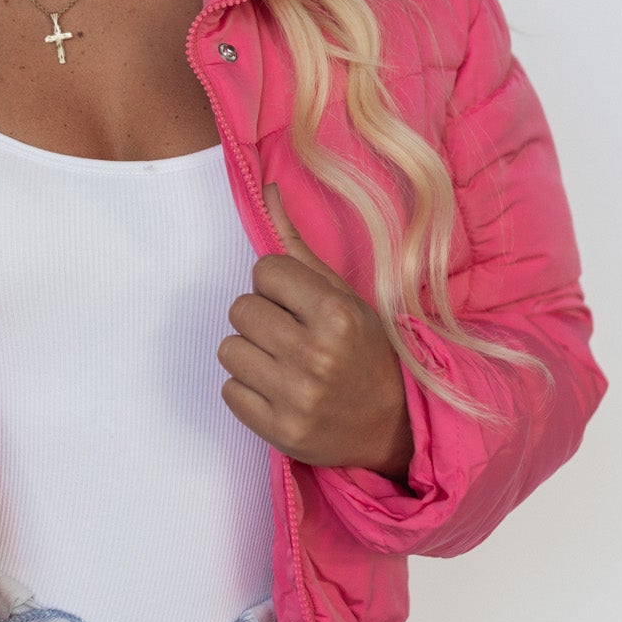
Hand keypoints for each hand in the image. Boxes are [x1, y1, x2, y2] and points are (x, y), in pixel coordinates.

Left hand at [217, 183, 414, 481]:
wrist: (392, 426)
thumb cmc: (365, 351)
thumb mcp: (344, 295)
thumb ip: (298, 245)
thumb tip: (266, 190)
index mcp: (336, 316)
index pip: (264, 271)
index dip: (276, 283)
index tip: (297, 302)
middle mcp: (315, 356)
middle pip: (240, 309)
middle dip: (261, 316)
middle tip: (290, 333)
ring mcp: (296, 398)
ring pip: (228, 350)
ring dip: (250, 353)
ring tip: (283, 363)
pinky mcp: (279, 431)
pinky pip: (228, 390)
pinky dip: (247, 389)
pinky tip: (278, 390)